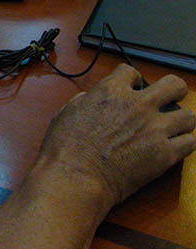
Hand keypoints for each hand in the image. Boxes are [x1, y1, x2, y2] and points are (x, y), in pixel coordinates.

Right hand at [36, 64, 194, 210]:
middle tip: (168, 99)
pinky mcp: (164, 154)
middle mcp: (138, 105)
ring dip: (179, 121)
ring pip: (188, 116)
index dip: (132, 80)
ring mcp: (154, 129)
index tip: (133, 88)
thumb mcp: (67, 111)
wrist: (76, 176)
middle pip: (174, 85)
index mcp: (111, 91)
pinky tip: (171, 147)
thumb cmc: (66, 147)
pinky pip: (190, 143)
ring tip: (171, 128)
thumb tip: (93, 99)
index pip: (132, 72)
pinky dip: (182, 144)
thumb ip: (87, 100)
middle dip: (173, 91)